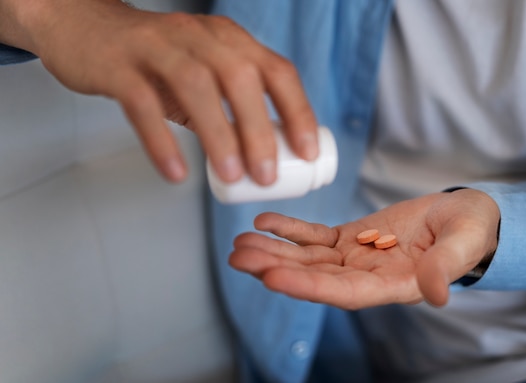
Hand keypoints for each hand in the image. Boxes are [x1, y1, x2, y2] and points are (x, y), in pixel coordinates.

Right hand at [1, 0, 317, 182]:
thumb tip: (265, 154)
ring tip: (232, 176)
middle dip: (260, 130)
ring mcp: (157, 46)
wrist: (86, 29)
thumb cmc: (157, 60)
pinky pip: (142, 103)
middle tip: (266, 176)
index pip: (276, 70)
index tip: (308, 153)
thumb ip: (230, 105)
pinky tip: (177, 172)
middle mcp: (199, 36)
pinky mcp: (119, 65)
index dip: (298, 110)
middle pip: (241, 78)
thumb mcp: (204, 70)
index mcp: (229, 40)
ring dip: (219, 135)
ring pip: (196, 86)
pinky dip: (162, 141)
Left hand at [230, 189, 499, 308]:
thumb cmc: (471, 231)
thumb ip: (446, 266)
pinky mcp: (353, 237)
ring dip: (274, 250)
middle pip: (315, 277)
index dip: (308, 287)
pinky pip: (316, 236)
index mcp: (394, 285)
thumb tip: (437, 295)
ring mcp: (357, 257)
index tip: (273, 277)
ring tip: (241, 244)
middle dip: (277, 268)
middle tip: (240, 258)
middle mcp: (368, 276)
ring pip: (309, 257)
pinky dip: (291, 230)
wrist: (466, 216)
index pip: (344, 292)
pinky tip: (265, 222)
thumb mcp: (464, 243)